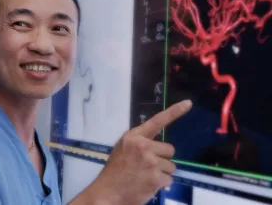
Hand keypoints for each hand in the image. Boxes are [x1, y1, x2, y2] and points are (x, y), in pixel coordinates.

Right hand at [73, 100, 191, 204]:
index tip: (188, 103)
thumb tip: (156, 145)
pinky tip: (147, 185)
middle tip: (147, 166)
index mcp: (134, 136)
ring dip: (162, 173)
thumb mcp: (122, 149)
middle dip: (162, 158)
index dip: (175, 111)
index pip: (157, 121)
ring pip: (171, 166)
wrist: (108, 192)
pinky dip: (161, 184)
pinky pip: (169, 179)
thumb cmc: (114, 171)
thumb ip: (138, 143)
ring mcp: (150, 161)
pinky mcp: (156, 177)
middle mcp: (143, 146)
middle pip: (169, 149)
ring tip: (145, 177)